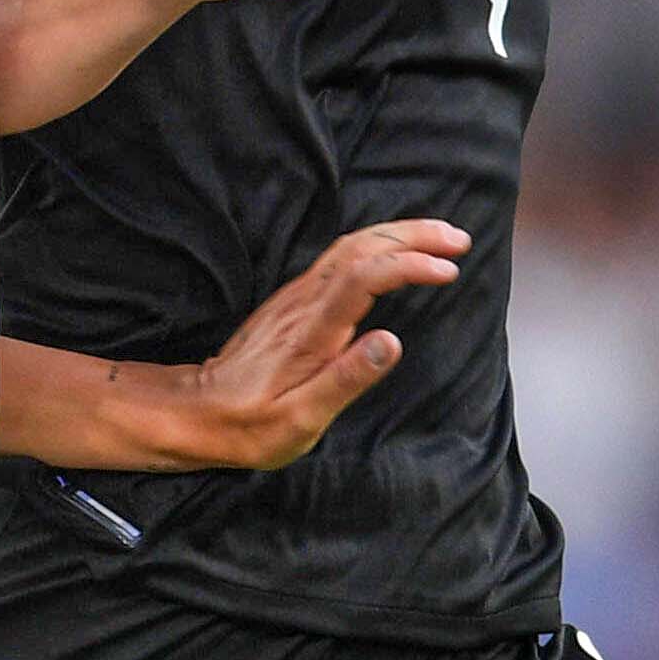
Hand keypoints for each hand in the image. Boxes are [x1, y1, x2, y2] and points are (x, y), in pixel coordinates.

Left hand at [170, 217, 464, 467]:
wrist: (199, 414)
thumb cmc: (251, 425)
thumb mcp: (301, 417)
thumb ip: (347, 379)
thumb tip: (391, 342)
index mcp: (311, 329)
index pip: (365, 276)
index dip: (408, 265)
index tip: (448, 269)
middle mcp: (303, 302)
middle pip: (361, 247)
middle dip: (413, 235)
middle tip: (459, 239)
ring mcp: (296, 297)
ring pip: (351, 246)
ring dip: (398, 234)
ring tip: (441, 237)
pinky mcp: (293, 302)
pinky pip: (341, 258)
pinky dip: (377, 246)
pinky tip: (396, 251)